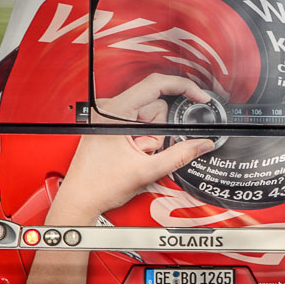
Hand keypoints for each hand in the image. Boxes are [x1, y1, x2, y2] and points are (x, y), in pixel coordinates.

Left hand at [45, 74, 215, 226]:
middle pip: (156, 104)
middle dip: (161, 130)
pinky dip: (145, 138)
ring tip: (137, 154)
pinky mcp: (111, 123)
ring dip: (153, 136)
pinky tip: (134, 151)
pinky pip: (141, 122)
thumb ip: (180, 155)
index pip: (156, 84)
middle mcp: (109, 108)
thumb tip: (203, 144)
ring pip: (151, 115)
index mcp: (114, 111)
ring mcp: (109, 115)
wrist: (81, 199)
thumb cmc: (99, 185)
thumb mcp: (147, 170)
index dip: (183, 88)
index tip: (200, 97)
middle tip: (147, 151)